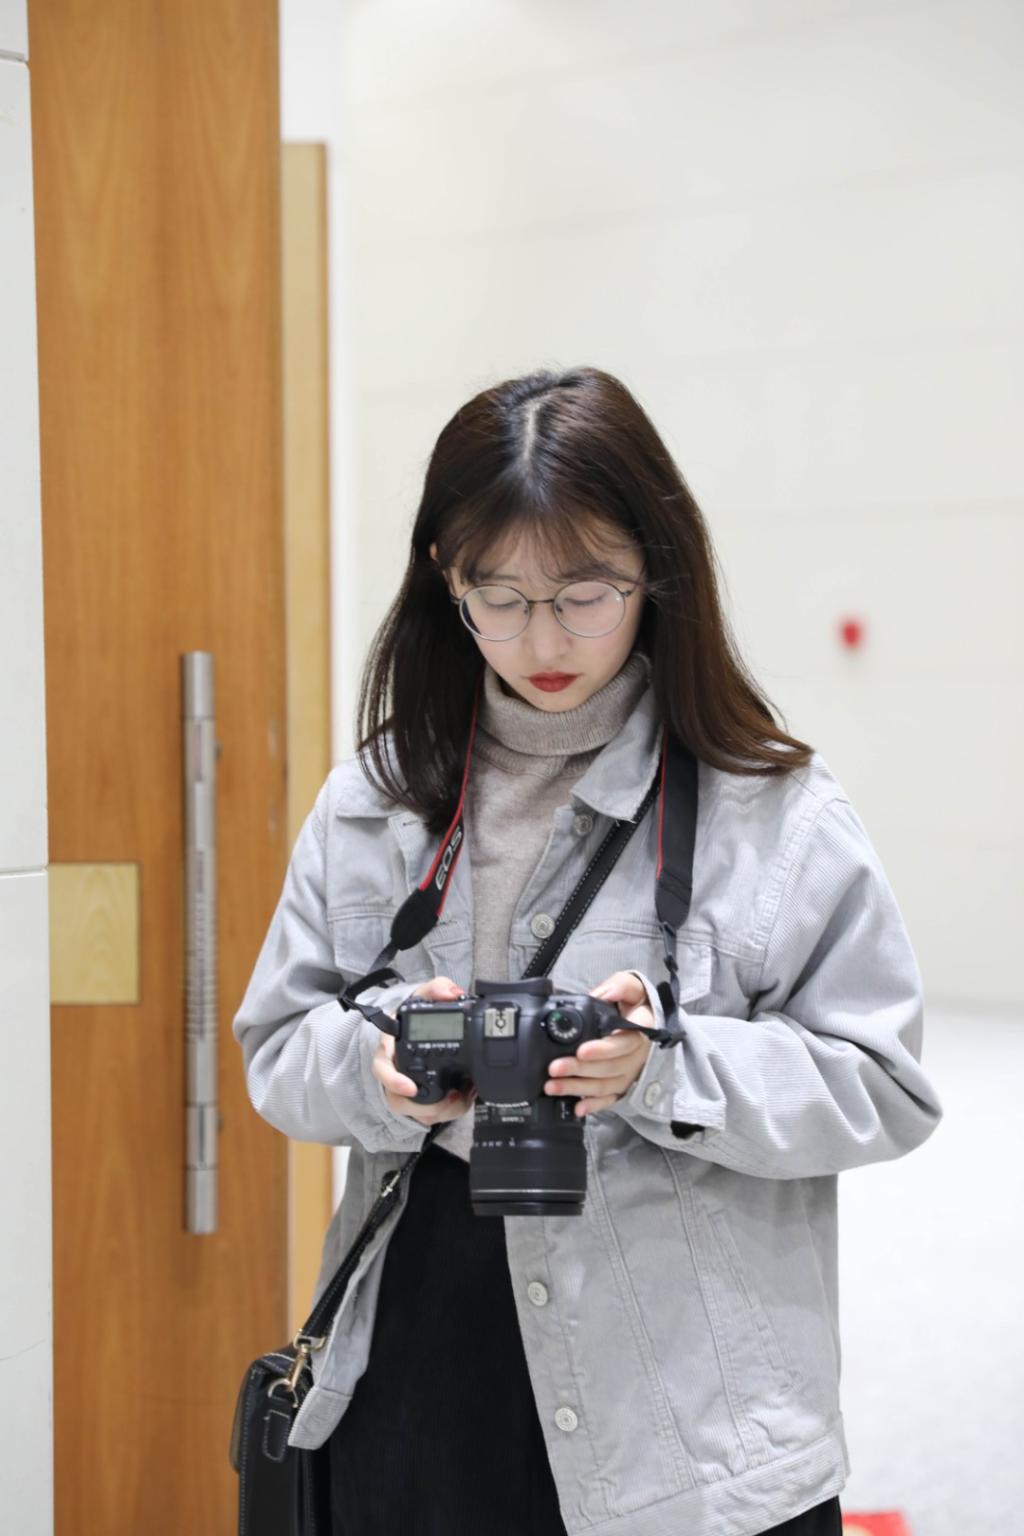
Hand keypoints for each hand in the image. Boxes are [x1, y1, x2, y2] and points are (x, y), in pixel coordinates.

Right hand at [371, 976, 476, 1124]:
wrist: (416, 1031)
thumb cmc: (414, 1018)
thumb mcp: (423, 995)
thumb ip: (437, 988)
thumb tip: (453, 994)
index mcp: (390, 1048)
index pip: (382, 1067)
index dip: (393, 1079)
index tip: (410, 1088)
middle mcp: (394, 1071)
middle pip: (399, 1099)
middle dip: (425, 1106)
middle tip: (451, 1098)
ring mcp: (406, 1089)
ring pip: (417, 1112)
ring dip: (442, 1110)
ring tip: (462, 1098)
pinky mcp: (421, 1101)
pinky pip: (431, 1114)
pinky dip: (451, 1109)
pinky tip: (465, 1096)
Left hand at [544, 971, 654, 1117]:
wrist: (647, 1019)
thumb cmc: (635, 1003)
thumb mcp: (632, 987)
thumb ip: (620, 986)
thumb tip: (604, 993)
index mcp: (640, 1030)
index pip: (624, 1043)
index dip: (603, 1050)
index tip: (581, 1050)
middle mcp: (637, 1055)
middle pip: (609, 1068)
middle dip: (579, 1070)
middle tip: (554, 1068)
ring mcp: (630, 1072)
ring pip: (606, 1085)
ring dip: (578, 1088)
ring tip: (552, 1087)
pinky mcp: (623, 1084)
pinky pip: (610, 1099)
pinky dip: (594, 1105)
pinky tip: (577, 1108)